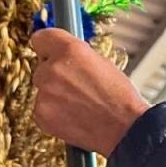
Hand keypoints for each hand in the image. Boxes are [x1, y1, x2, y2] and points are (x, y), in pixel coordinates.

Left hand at [29, 27, 147, 156]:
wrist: (124, 128)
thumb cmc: (119, 97)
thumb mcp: (102, 62)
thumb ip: (76, 56)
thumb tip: (63, 56)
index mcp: (70, 50)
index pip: (41, 38)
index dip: (48, 46)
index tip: (50, 52)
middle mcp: (53, 69)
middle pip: (42, 67)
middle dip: (55, 75)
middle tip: (76, 86)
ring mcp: (44, 94)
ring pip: (43, 89)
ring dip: (54, 95)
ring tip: (79, 105)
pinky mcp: (41, 115)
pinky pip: (42, 109)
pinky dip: (53, 113)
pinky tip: (73, 117)